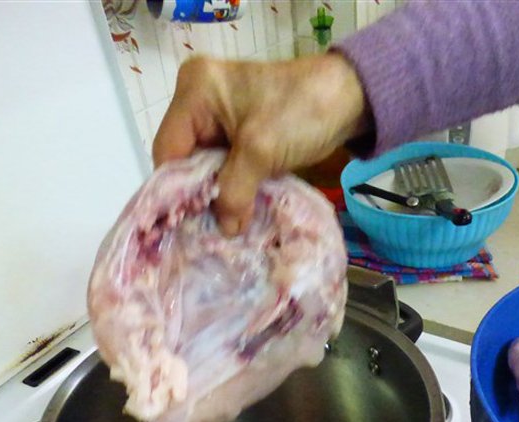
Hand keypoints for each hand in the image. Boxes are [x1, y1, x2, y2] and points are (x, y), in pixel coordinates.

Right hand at [153, 54, 370, 234]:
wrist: (351, 97)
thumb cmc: (303, 111)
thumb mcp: (261, 151)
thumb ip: (234, 191)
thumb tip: (223, 230)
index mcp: (195, 91)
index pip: (168, 149)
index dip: (176, 189)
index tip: (186, 226)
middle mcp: (199, 100)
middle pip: (184, 159)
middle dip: (198, 196)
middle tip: (206, 233)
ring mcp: (219, 117)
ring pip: (205, 167)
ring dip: (218, 196)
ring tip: (223, 229)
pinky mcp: (240, 133)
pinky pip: (225, 166)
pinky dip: (233, 189)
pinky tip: (238, 214)